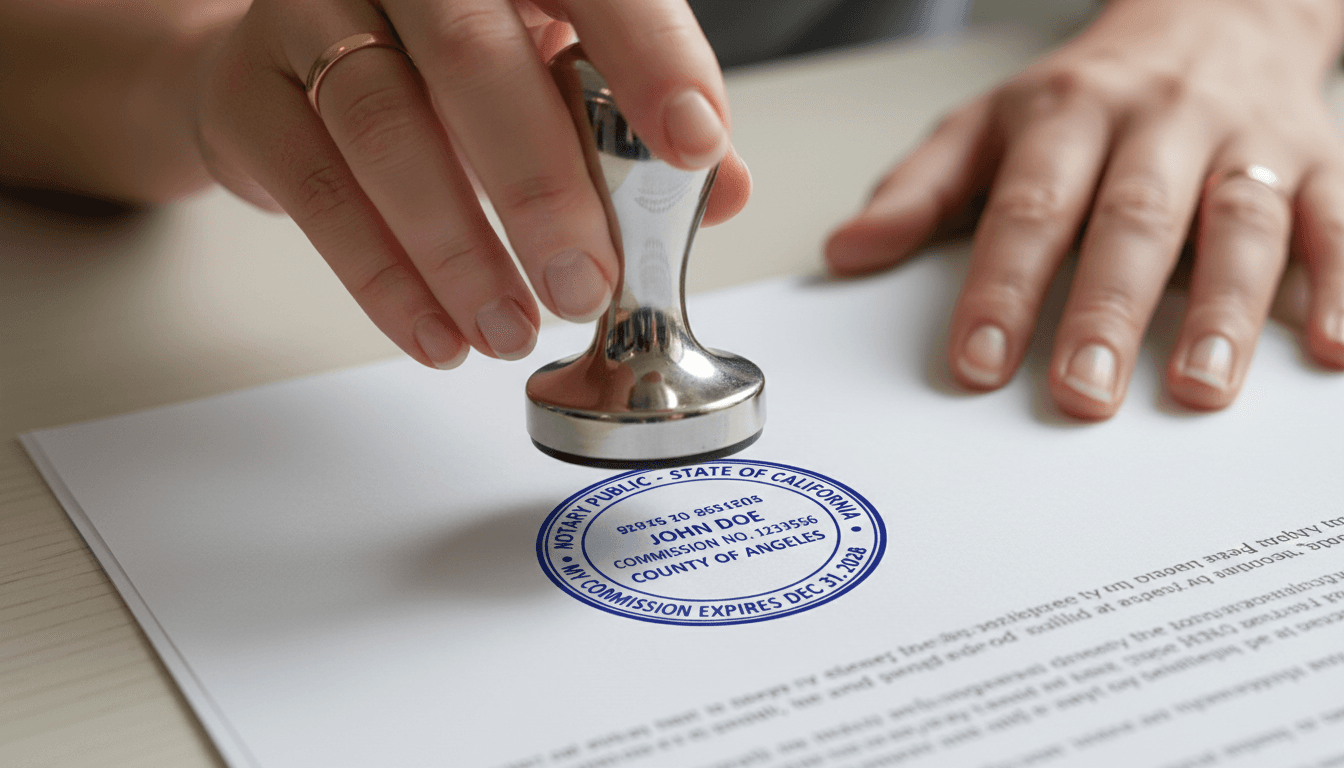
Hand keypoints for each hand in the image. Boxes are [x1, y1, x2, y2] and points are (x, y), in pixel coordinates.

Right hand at [196, 0, 749, 368]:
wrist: (282, 67)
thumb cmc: (443, 72)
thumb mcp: (551, 74)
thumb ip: (633, 125)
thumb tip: (722, 189)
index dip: (649, 55)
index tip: (694, 144)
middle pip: (473, 57)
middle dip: (543, 185)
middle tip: (589, 281)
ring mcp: (311, 13)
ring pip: (384, 126)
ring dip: (458, 248)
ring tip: (512, 327)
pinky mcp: (249, 90)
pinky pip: (316, 188)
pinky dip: (383, 277)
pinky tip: (440, 335)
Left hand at [826, 0, 1343, 418]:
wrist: (1213, 11)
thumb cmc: (1087, 93)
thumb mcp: (988, 126)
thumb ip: (920, 192)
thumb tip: (847, 253)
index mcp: (1067, 117)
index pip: (1028, 208)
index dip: (1001, 287)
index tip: (976, 362)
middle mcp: (1158, 125)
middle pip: (1132, 220)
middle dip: (1106, 311)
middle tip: (1081, 393)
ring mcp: (1243, 143)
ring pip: (1239, 223)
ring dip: (1224, 309)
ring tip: (1200, 387)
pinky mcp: (1316, 163)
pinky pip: (1336, 223)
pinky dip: (1341, 284)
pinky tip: (1333, 348)